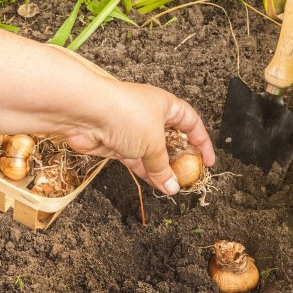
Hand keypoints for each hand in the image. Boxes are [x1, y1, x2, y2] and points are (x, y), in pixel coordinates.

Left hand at [62, 80, 214, 194]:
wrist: (85, 112)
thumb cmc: (126, 115)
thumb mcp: (153, 142)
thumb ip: (164, 166)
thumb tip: (173, 186)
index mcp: (165, 105)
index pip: (191, 122)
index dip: (202, 141)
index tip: (208, 161)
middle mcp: (150, 115)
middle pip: (171, 138)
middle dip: (180, 158)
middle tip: (188, 176)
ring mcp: (132, 129)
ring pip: (153, 152)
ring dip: (162, 169)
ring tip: (173, 186)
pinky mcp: (117, 143)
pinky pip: (136, 160)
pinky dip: (146, 172)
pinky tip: (157, 185)